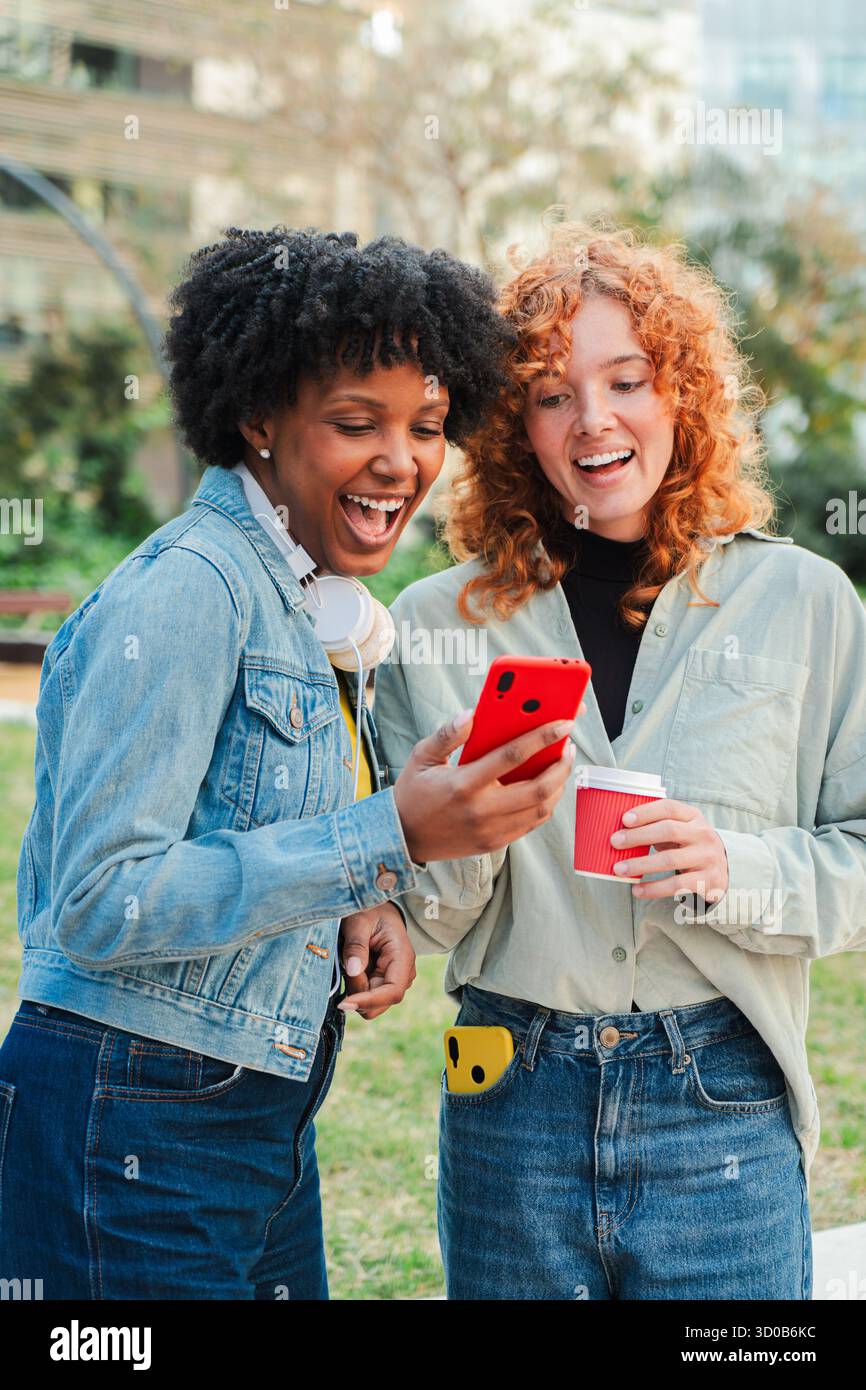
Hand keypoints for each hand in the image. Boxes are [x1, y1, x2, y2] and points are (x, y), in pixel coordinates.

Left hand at [337, 903, 415, 1019]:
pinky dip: (354, 988)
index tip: (344, 1002)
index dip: (369, 1001)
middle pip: (380, 1003)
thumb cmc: (369, 911)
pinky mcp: (383, 983)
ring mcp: (394, 980)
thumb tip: (352, 971)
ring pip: (371, 1003)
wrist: (376, 908)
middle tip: (343, 968)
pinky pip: (366, 996)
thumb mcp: (358, 922)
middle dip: (357, 995)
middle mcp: (403, 973)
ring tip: (348, 962)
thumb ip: (356, 946)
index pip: (392, 992)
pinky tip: (351, 967)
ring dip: (354, 990)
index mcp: (402, 957)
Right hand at [393, 703, 586, 863]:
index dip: (542, 738)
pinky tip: (547, 787)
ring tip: (561, 765)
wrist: (403, 837)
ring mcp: (490, 831)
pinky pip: (531, 823)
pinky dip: (545, 804)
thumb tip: (473, 714)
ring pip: (541, 809)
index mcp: (463, 784)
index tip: (564, 724)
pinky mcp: (495, 843)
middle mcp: (481, 810)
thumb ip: (448, 734)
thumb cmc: (414, 792)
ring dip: (558, 786)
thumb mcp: (422, 756)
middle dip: (561, 765)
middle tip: (569, 747)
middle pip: (538, 789)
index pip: (512, 756)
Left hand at [609, 798, 728, 902]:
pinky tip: (637, 890)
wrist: (723, 869)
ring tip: (619, 869)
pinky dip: (654, 888)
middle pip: (669, 830)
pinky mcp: (708, 880)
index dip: (646, 812)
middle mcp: (703, 834)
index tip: (624, 819)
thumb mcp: (681, 829)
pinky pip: (676, 885)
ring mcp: (707, 857)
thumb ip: (657, 825)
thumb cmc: (688, 845)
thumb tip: (619, 830)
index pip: (669, 808)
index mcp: (693, 817)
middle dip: (638, 836)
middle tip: (614, 842)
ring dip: (640, 865)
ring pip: (670, 860)